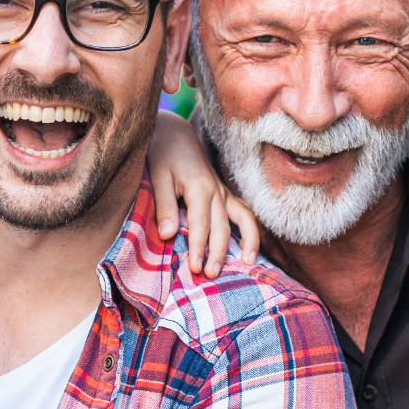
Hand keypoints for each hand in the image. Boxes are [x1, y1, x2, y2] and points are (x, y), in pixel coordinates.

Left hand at [148, 110, 259, 276]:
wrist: (175, 134)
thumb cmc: (163, 155)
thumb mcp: (157, 177)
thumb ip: (164, 206)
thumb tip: (167, 235)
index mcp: (199, 187)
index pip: (200, 224)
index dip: (198, 248)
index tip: (195, 269)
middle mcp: (216, 191)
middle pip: (221, 227)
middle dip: (218, 252)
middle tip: (211, 275)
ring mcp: (223, 192)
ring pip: (241, 219)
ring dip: (245, 242)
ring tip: (247, 264)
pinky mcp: (225, 194)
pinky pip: (244, 213)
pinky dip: (250, 231)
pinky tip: (249, 250)